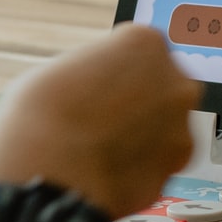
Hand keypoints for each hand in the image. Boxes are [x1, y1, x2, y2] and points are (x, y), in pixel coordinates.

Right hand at [0, 25, 197, 218]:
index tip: (99, 85)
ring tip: (97, 150)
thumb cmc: (41, 121)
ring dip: (140, 136)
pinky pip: (158, 163)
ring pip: (163, 128)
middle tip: (99, 119)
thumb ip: (92, 76)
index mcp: (144, 44)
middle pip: (160, 87)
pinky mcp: (175, 170)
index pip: (139, 50)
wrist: (47, 178)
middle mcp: (174, 81)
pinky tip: (106, 171)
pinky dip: (139, 168)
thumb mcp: (57, 72)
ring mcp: (180, 128)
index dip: (115, 71)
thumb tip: (94, 89)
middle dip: (137, 102)